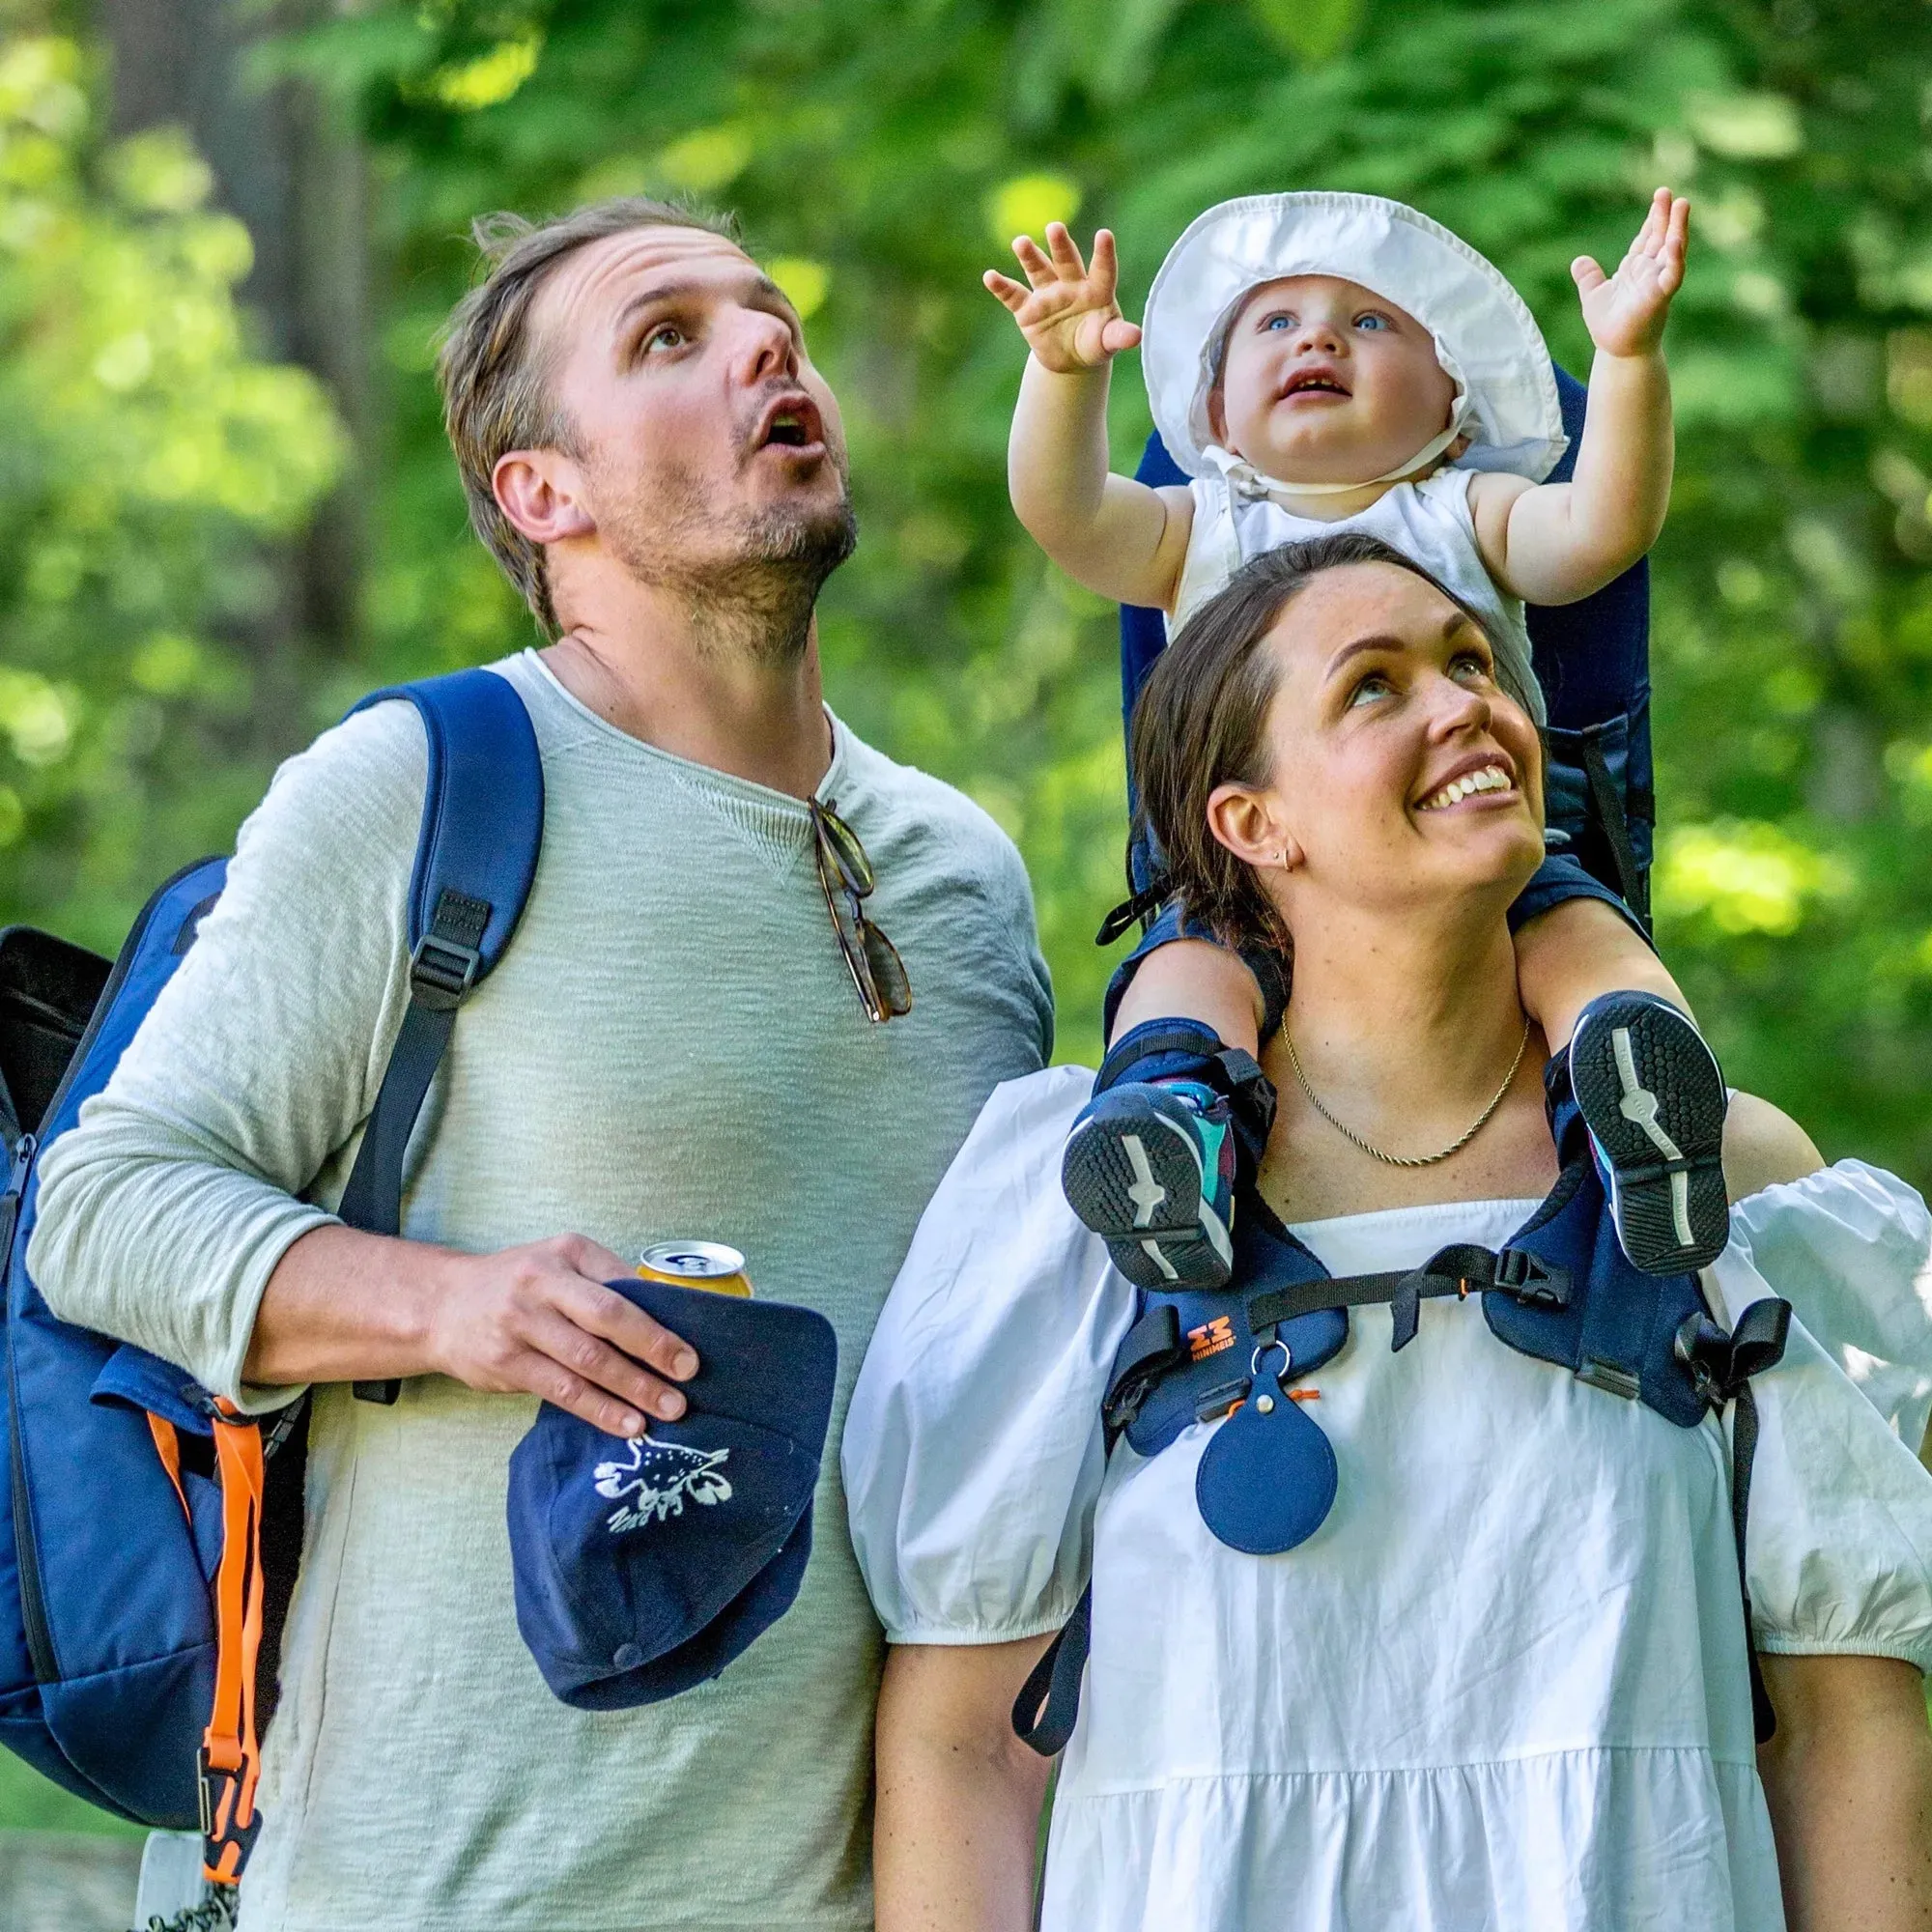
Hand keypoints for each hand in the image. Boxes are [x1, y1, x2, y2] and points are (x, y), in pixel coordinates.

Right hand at [425, 1234, 697, 1436]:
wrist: (442, 1305)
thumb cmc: (518, 1284)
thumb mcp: (560, 1263)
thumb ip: (605, 1282)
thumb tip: (667, 1317)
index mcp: (566, 1252)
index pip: (621, 1287)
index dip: (659, 1320)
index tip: (690, 1350)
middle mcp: (541, 1283)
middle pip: (606, 1319)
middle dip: (652, 1350)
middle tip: (687, 1377)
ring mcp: (520, 1324)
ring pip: (586, 1361)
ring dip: (631, 1389)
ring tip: (667, 1410)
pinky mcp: (506, 1363)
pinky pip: (561, 1390)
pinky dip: (598, 1409)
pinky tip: (626, 1423)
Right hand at [984, 223, 1141, 373]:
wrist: (1070, 359)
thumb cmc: (1095, 343)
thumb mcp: (1107, 342)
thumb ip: (1119, 336)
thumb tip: (1136, 337)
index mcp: (1097, 289)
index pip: (1102, 269)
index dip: (1103, 253)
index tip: (1104, 235)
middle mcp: (1071, 284)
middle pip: (1066, 261)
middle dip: (1060, 245)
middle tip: (1055, 228)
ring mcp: (1048, 294)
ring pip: (1038, 270)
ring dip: (1030, 256)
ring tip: (1021, 242)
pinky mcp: (1027, 309)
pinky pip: (1013, 296)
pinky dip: (1001, 287)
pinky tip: (990, 277)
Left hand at [1572, 188, 1689, 359]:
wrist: (1617, 353)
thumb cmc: (1610, 326)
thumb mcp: (1593, 296)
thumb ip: (1588, 277)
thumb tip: (1578, 261)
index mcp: (1637, 268)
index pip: (1648, 237)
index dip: (1654, 217)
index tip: (1660, 196)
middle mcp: (1651, 272)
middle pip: (1662, 238)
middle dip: (1667, 216)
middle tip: (1669, 192)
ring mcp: (1657, 284)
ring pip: (1672, 251)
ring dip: (1677, 229)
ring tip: (1682, 205)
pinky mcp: (1659, 298)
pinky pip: (1671, 276)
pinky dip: (1674, 260)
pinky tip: (1675, 242)